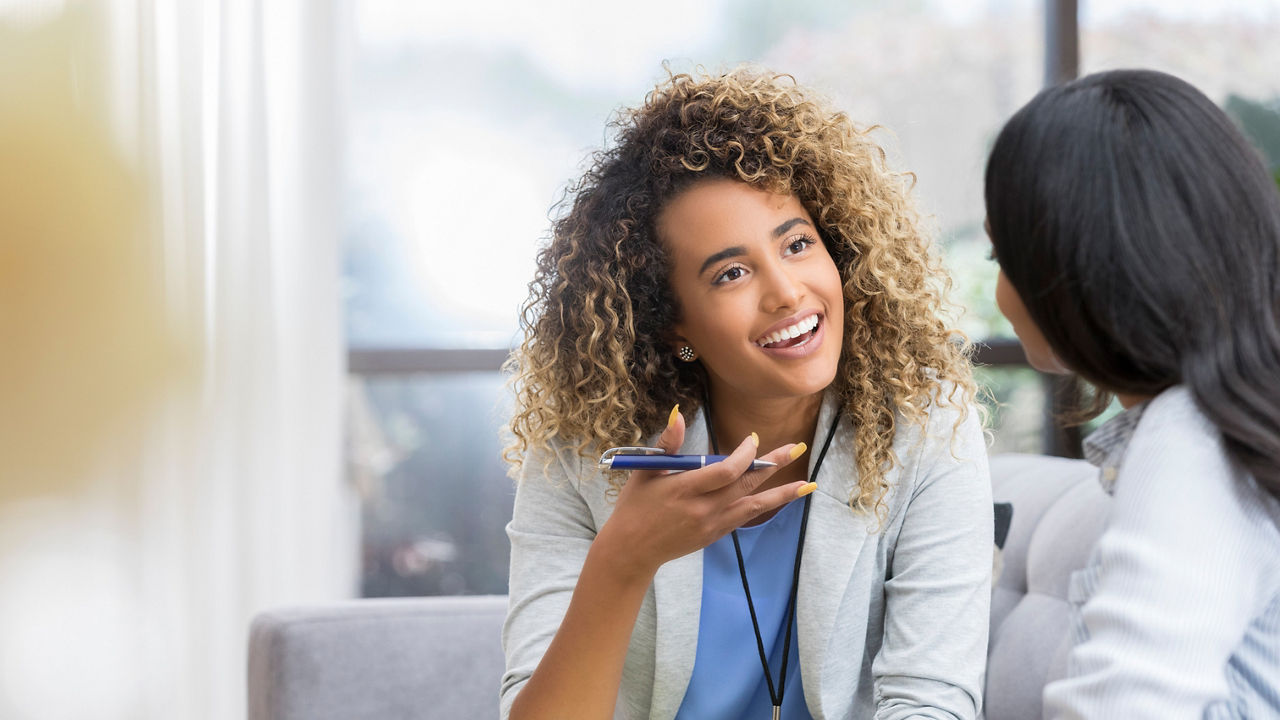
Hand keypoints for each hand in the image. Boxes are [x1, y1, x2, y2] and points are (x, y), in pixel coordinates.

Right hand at [594, 407, 811, 579]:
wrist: (631, 550)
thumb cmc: (635, 506)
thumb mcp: (645, 471)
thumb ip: (667, 444)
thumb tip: (679, 414)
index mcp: (684, 489)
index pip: (725, 470)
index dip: (744, 454)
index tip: (753, 440)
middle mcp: (702, 508)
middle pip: (746, 484)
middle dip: (773, 465)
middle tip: (797, 448)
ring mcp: (711, 525)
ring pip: (754, 506)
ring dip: (781, 493)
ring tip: (807, 485)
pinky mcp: (715, 535)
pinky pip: (745, 517)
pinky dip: (764, 507)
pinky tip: (780, 498)